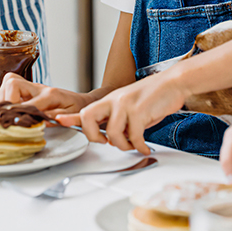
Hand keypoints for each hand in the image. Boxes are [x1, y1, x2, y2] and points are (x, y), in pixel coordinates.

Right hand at [0, 73, 90, 116]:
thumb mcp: (72, 115)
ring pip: (8, 83)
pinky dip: (5, 98)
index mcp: (50, 95)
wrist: (81, 100)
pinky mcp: (28, 89)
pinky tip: (12, 108)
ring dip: (4, 98)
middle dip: (6, 98)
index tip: (13, 122)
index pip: (29, 102)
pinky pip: (8, 87)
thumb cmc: (77, 108)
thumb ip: (57, 118)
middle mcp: (38, 88)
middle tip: (9, 113)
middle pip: (13, 82)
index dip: (18, 112)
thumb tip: (42, 121)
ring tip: (10, 111)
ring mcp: (32, 87)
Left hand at [56, 73, 188, 155]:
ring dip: (123, 145)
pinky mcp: (140, 112)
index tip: (58, 120)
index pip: (86, 109)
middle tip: (106, 143)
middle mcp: (114, 101)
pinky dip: (140, 146)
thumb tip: (111, 138)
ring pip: (112, 134)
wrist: (173, 83)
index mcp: (110, 100)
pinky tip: (145, 147)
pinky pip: (134, 137)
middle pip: (88, 118)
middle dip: (93, 136)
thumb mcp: (130, 105)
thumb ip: (118, 118)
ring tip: (133, 144)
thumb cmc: (153, 96)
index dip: (71, 117)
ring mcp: (125, 105)